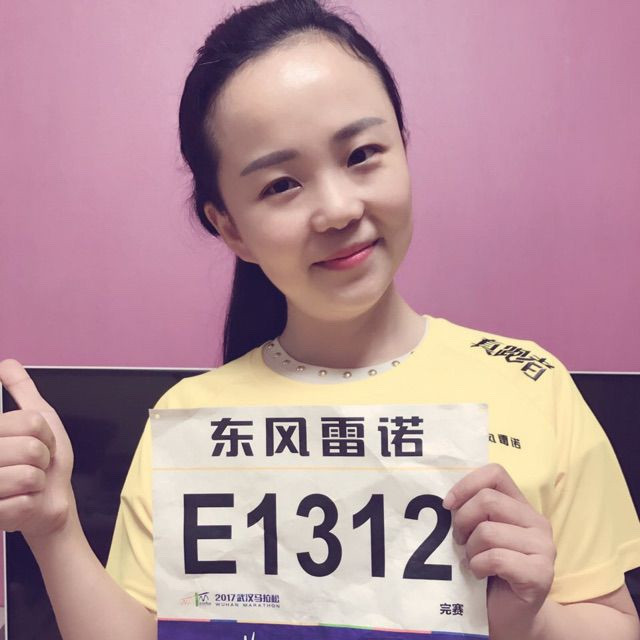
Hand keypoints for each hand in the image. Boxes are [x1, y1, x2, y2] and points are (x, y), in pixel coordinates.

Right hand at [0, 359, 74, 540]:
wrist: (48, 502)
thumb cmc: (45, 461)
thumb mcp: (38, 418)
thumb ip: (21, 390)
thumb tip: (6, 363)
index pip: (29, 423)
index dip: (44, 434)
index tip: (37, 441)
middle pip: (31, 448)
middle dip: (44, 457)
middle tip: (35, 465)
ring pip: (29, 474)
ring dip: (38, 480)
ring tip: (28, 483)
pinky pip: (26, 499)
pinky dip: (32, 501)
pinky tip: (22, 502)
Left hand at [443, 463, 555, 633]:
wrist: (510, 617)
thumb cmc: (489, 572)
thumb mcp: (478, 534)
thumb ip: (473, 511)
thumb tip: (448, 500)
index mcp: (521, 506)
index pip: (495, 473)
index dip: (466, 485)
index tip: (448, 505)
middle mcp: (537, 522)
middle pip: (487, 500)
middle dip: (463, 521)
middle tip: (459, 542)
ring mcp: (544, 548)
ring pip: (488, 531)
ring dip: (471, 550)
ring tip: (474, 562)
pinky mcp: (541, 574)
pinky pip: (496, 558)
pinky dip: (479, 566)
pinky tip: (481, 575)